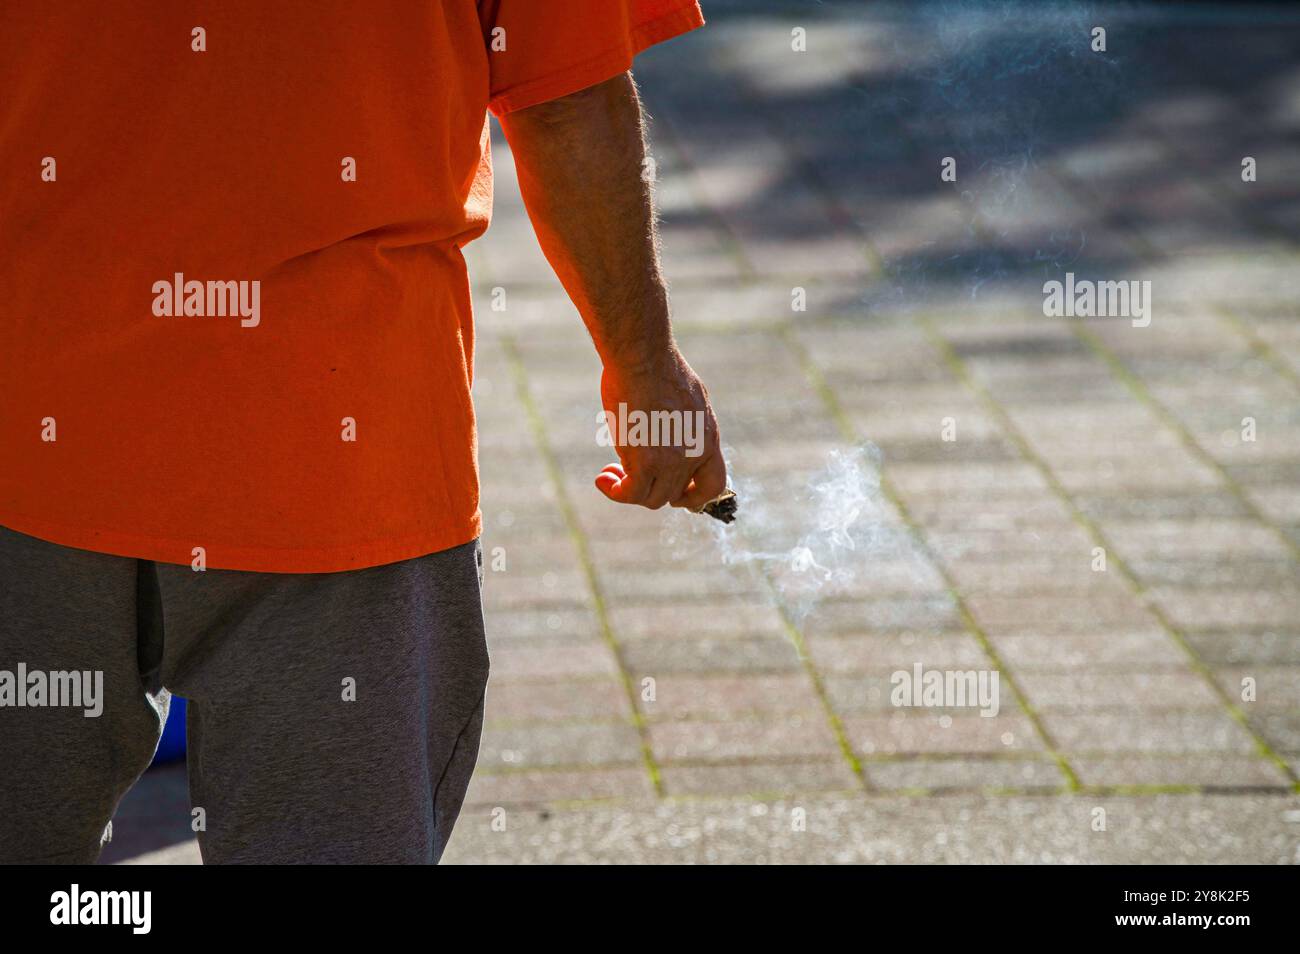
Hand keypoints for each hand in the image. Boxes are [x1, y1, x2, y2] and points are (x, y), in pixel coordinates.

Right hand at [594, 347, 726, 510]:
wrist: (643, 357)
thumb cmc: (658, 366)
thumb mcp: (687, 395)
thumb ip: (684, 420)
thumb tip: (670, 429)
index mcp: (708, 437)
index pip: (713, 484)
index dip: (695, 496)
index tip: (677, 496)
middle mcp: (695, 453)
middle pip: (674, 492)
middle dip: (649, 486)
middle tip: (623, 471)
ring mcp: (672, 461)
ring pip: (651, 498)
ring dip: (628, 491)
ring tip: (609, 473)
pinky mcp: (646, 461)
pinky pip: (630, 493)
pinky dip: (615, 491)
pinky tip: (602, 479)